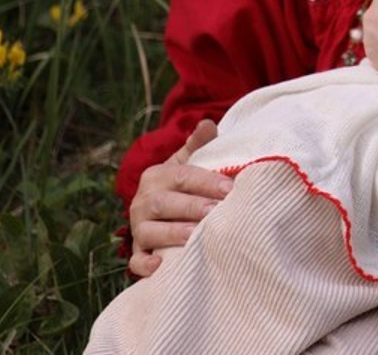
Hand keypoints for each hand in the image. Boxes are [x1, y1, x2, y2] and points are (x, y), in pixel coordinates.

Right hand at [127, 120, 232, 277]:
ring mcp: (138, 227)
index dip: (205, 182)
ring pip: (149, 232)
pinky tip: (160, 267)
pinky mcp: (137, 250)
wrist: (162, 204)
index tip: (229, 188)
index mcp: (157, 176)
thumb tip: (207, 123)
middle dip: (191, 208)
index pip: (181, 177)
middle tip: (216, 212)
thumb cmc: (183, 182)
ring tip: (197, 236)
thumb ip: (199, 143)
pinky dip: (144, 265)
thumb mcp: (188, 160)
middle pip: (164, 204)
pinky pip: (135, 261)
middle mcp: (142, 201)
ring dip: (173, 234)